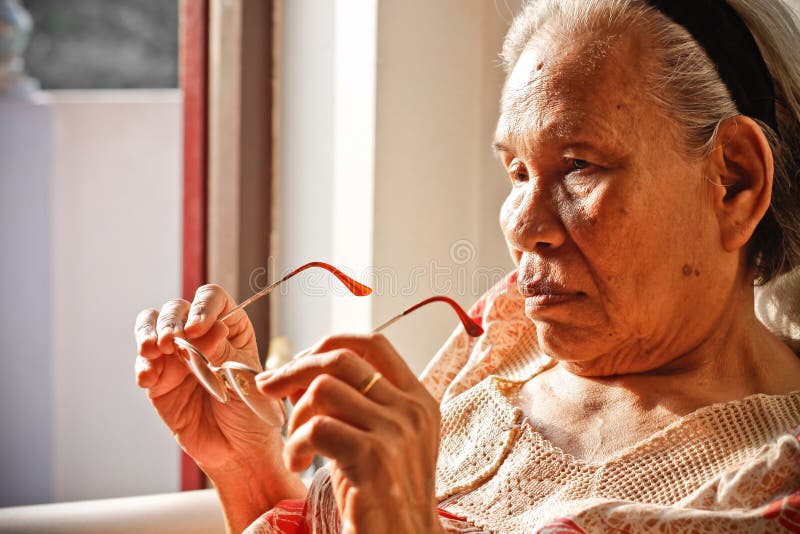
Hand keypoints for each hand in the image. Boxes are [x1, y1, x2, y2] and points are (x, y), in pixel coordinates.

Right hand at [134, 285, 304, 531]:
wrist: (237, 448)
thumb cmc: (250, 408)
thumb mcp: (245, 377)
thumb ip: (224, 353)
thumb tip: (208, 330)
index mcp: (229, 326)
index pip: (212, 299)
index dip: (202, 307)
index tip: (198, 328)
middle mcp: (200, 334)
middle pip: (177, 308)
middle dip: (171, 321)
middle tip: (172, 341)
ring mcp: (176, 354)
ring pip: (152, 325)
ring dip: (149, 333)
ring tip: (155, 350)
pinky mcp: (158, 378)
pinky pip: (144, 362)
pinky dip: (143, 366)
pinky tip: (149, 379)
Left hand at [256, 334, 443, 533]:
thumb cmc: (385, 497)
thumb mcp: (382, 441)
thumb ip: (355, 405)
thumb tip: (303, 372)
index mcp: (417, 400)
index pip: (373, 344)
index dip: (329, 344)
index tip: (300, 363)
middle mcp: (410, 409)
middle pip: (341, 359)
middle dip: (295, 369)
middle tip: (270, 388)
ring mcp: (395, 431)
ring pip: (323, 389)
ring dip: (295, 417)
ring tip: (295, 446)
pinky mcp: (372, 456)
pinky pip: (316, 427)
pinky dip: (295, 444)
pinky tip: (298, 463)